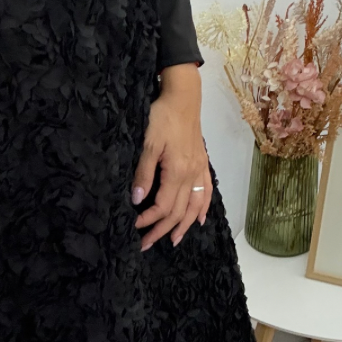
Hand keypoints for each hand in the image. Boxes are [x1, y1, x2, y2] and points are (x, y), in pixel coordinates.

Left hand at [132, 63, 212, 250]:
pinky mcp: (202, 164)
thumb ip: (143, 173)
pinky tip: (200, 219)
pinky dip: (204, 208)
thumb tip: (137, 200)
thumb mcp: (148, 143)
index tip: (135, 227)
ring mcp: (199, 170)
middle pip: (178, 212)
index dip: (149, 220)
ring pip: (195, 206)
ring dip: (184, 226)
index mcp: (177, 171)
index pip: (164, 206)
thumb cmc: (163, 117)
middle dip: (162, 230)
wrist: (184, 98)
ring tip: (173, 240)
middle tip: (147, 244)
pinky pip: (206, 192)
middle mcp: (192, 175)